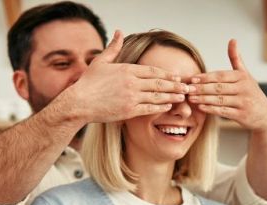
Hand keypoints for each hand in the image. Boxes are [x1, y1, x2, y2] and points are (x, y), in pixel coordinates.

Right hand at [65, 30, 189, 122]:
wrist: (80, 102)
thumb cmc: (89, 83)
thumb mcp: (101, 61)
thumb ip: (113, 47)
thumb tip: (119, 31)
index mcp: (127, 70)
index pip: (152, 70)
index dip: (166, 74)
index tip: (176, 76)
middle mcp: (132, 83)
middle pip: (159, 83)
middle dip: (175, 85)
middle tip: (186, 87)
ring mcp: (131, 97)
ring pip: (157, 96)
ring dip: (171, 97)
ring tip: (182, 97)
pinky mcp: (129, 111)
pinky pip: (149, 109)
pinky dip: (160, 107)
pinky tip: (168, 106)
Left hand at [187, 39, 266, 131]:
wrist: (264, 114)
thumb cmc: (251, 92)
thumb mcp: (245, 74)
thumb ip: (236, 59)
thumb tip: (232, 40)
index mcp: (242, 77)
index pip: (221, 76)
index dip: (206, 77)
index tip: (192, 78)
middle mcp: (243, 89)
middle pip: (219, 88)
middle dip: (201, 88)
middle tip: (187, 89)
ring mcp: (243, 102)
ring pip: (220, 100)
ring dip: (204, 99)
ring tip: (191, 98)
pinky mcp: (241, 115)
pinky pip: (224, 112)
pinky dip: (211, 110)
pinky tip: (201, 107)